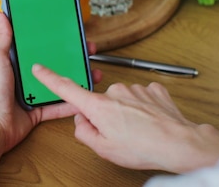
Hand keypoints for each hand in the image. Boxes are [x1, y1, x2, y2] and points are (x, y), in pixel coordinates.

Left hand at [0, 12, 102, 155]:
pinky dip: (70, 102)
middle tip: (86, 50)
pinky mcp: (39, 110)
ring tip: (91, 71)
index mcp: (15, 62)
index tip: (67, 31)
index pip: (37, 46)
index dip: (52, 39)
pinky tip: (84, 96)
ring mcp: (33, 93)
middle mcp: (25, 76)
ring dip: (74, 79)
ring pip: (59, 83)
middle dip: (70, 58)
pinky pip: (58, 105)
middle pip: (52, 63)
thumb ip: (2, 38)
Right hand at [32, 64, 218, 172]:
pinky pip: (141, 98)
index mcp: (98, 106)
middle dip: (105, 116)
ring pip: (122, 101)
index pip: (67, 89)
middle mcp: (114, 92)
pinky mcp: (153, 89)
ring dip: (127, 113)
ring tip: (139, 132)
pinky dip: (143, 109)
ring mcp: (135, 89)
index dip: (50, 78)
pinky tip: (151, 122)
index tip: (40, 68)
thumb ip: (84, 132)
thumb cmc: (143, 148)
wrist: (179, 144)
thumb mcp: (104, 149)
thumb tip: (82, 120)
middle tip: (120, 135)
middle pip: (99, 102)